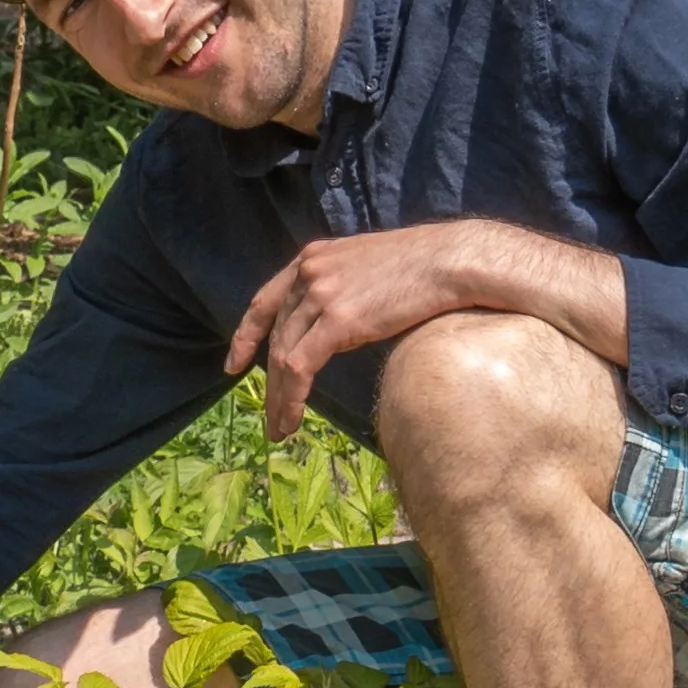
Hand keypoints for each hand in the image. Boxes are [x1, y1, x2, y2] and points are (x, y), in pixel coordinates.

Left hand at [224, 219, 626, 435]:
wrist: (454, 260)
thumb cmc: (428, 269)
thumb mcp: (370, 271)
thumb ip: (347, 292)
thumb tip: (346, 324)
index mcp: (314, 258)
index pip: (265, 299)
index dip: (246, 334)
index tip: (233, 363)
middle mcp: (309, 273)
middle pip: (276, 335)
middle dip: (268, 381)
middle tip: (269, 415)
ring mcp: (320, 294)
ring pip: (283, 356)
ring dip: (279, 398)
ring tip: (280, 429)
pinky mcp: (336, 320)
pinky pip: (299, 367)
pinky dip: (291, 398)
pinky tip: (291, 421)